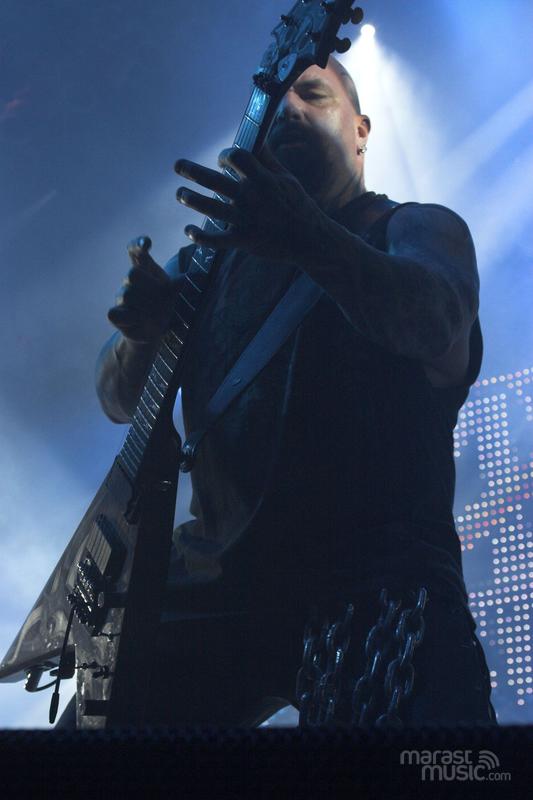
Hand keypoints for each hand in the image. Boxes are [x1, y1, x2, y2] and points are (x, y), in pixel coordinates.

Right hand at [107, 236, 174, 342]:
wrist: (153, 331)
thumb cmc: (162, 306)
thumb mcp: (172, 294)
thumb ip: (176, 286)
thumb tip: (183, 279)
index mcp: (145, 271)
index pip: (136, 252)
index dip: (138, 244)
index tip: (147, 243)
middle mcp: (130, 281)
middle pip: (132, 274)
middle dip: (150, 289)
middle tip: (163, 302)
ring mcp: (121, 297)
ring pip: (127, 295)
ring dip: (146, 307)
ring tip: (158, 316)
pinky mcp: (115, 314)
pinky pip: (115, 312)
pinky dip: (131, 318)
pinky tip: (141, 321)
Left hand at [174, 146, 325, 262]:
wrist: (310, 240)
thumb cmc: (299, 206)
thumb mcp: (287, 179)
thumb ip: (268, 161)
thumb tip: (256, 140)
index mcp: (264, 180)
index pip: (237, 157)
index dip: (226, 155)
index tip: (223, 160)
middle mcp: (252, 198)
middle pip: (215, 180)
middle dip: (193, 171)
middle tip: (178, 166)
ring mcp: (246, 220)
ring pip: (211, 208)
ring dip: (192, 200)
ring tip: (180, 194)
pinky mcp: (244, 240)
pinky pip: (217, 240)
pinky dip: (200, 237)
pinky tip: (189, 230)